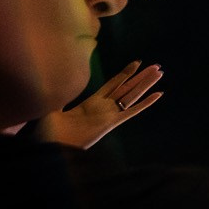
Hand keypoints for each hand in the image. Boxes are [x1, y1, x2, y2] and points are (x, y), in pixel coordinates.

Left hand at [40, 60, 164, 147]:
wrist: (52, 144)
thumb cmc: (49, 129)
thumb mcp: (52, 108)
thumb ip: (57, 96)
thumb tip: (52, 83)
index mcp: (91, 102)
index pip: (112, 84)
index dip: (125, 73)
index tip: (137, 63)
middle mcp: (104, 106)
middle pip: (126, 87)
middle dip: (141, 76)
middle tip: (156, 66)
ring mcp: (109, 114)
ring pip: (132, 95)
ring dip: (146, 84)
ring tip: (159, 72)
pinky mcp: (112, 123)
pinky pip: (132, 111)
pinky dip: (145, 103)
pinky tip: (157, 95)